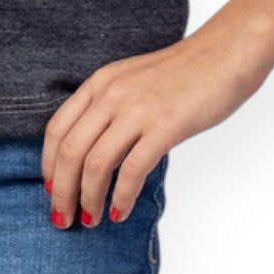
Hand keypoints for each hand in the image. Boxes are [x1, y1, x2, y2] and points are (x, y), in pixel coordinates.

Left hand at [41, 27, 273, 228]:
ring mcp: (137, 110)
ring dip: (88, 199)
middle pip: (70, 150)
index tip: (51, 189)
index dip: (49, 164)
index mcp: (100, 82)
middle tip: (64, 217)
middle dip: (63, 191)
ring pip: (95, 163)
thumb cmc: (183, 72)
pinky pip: (132, 170)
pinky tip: (120, 212)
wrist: (224, 54)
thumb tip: (93, 149)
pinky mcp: (165, 126)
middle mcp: (111, 94)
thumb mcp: (132, 81)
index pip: (57, 128)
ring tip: (91, 219)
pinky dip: (122, 197)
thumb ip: (110, 107)